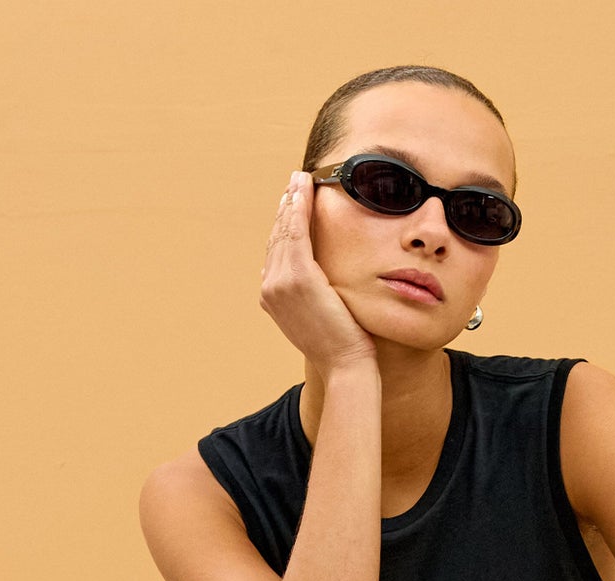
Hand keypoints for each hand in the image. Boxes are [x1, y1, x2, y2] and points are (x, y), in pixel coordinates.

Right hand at [260, 171, 377, 378]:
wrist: (344, 366)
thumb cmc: (341, 345)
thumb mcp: (319, 316)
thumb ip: (310, 295)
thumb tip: (313, 282)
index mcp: (272, 297)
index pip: (276, 251)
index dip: (284, 224)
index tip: (293, 202)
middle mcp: (270, 287)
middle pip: (277, 236)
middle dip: (286, 206)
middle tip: (295, 181)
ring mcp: (279, 282)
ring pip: (285, 229)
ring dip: (292, 199)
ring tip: (300, 179)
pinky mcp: (298, 276)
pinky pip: (296, 230)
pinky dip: (299, 206)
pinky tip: (305, 188)